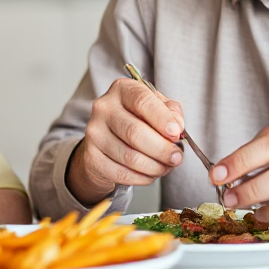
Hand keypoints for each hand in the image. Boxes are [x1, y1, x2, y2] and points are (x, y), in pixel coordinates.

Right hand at [66, 78, 185, 205]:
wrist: (107, 139)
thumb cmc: (137, 119)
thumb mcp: (156, 107)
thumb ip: (171, 112)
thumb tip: (177, 127)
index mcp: (122, 90)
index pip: (142, 101)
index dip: (161, 118)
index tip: (176, 133)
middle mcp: (103, 108)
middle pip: (134, 132)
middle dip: (161, 148)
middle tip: (176, 157)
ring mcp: (94, 133)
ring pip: (129, 156)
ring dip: (154, 166)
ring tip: (165, 166)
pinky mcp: (91, 157)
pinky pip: (121, 173)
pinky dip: (141, 177)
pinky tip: (150, 173)